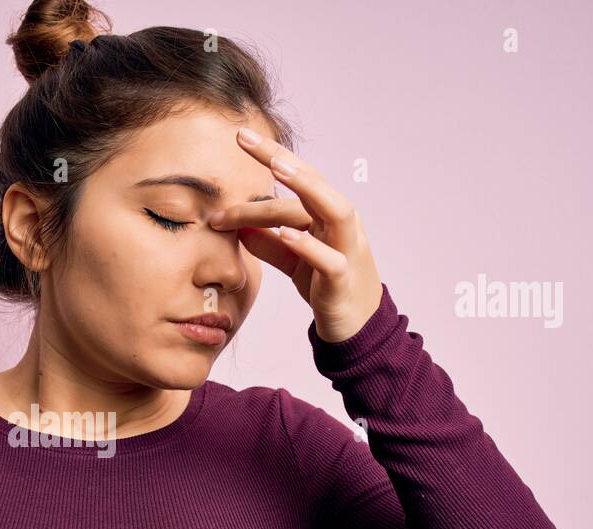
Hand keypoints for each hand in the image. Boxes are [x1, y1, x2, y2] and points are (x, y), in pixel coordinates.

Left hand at [208, 127, 383, 343]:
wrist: (355, 328)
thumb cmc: (327, 289)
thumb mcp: (293, 263)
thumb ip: (270, 244)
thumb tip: (237, 229)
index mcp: (328, 216)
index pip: (298, 179)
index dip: (271, 156)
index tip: (240, 136)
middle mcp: (342, 225)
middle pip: (314, 183)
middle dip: (281, 158)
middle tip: (245, 139)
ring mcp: (348, 249)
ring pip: (334, 210)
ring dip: (306, 187)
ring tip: (275, 168)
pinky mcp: (343, 280)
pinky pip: (330, 259)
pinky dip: (308, 245)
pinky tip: (286, 233)